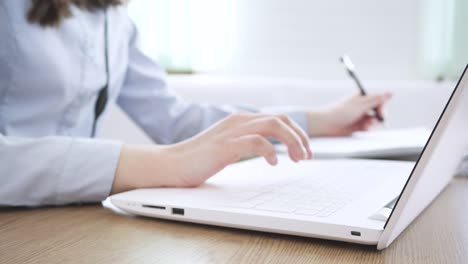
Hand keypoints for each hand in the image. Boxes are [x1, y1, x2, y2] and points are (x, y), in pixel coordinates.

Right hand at [111, 113, 311, 192]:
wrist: (172, 164)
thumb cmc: (198, 158)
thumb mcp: (229, 146)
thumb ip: (247, 142)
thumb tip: (269, 149)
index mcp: (241, 120)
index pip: (278, 118)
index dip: (296, 133)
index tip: (304, 151)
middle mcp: (239, 121)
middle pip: (281, 119)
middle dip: (300, 137)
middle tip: (308, 156)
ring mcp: (232, 131)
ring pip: (273, 125)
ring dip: (292, 142)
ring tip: (298, 159)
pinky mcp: (226, 145)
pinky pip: (256, 141)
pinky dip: (270, 151)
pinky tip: (274, 163)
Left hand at [307, 92, 391, 136]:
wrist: (327, 124)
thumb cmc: (340, 112)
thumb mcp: (361, 104)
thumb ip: (377, 99)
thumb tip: (391, 92)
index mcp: (362, 97)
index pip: (379, 100)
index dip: (381, 107)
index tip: (381, 114)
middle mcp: (362, 106)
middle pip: (378, 110)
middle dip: (378, 116)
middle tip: (375, 121)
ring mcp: (359, 116)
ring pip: (374, 120)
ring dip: (372, 123)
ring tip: (366, 125)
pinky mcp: (357, 126)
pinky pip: (368, 127)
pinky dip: (367, 128)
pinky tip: (362, 129)